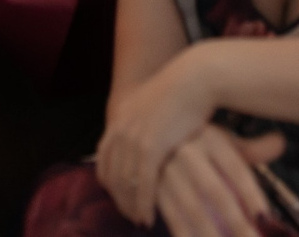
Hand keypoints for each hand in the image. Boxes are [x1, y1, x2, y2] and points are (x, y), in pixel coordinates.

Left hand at [96, 51, 218, 222]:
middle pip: (111, 176)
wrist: (195, 78)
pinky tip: (149, 216)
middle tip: (129, 215)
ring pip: (125, 184)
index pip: (103, 161)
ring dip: (130, 206)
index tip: (120, 197)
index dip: (110, 183)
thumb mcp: (151, 103)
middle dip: (119, 199)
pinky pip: (143, 184)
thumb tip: (143, 135)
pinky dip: (144, 204)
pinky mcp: (151, 147)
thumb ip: (141, 120)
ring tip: (139, 220)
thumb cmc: (182, 90)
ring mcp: (133, 139)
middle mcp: (120, 130)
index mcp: (118, 119)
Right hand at [155, 127, 286, 236]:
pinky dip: (184, 235)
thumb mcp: (219, 137)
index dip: (251, 193)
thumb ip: (250, 147)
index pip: (236, 168)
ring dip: (210, 235)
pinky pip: (171, 218)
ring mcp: (166, 173)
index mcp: (209, 138)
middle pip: (215, 192)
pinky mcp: (152, 191)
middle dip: (236, 222)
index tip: (266, 218)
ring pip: (192, 210)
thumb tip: (281, 142)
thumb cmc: (193, 140)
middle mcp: (186, 153)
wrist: (145, 131)